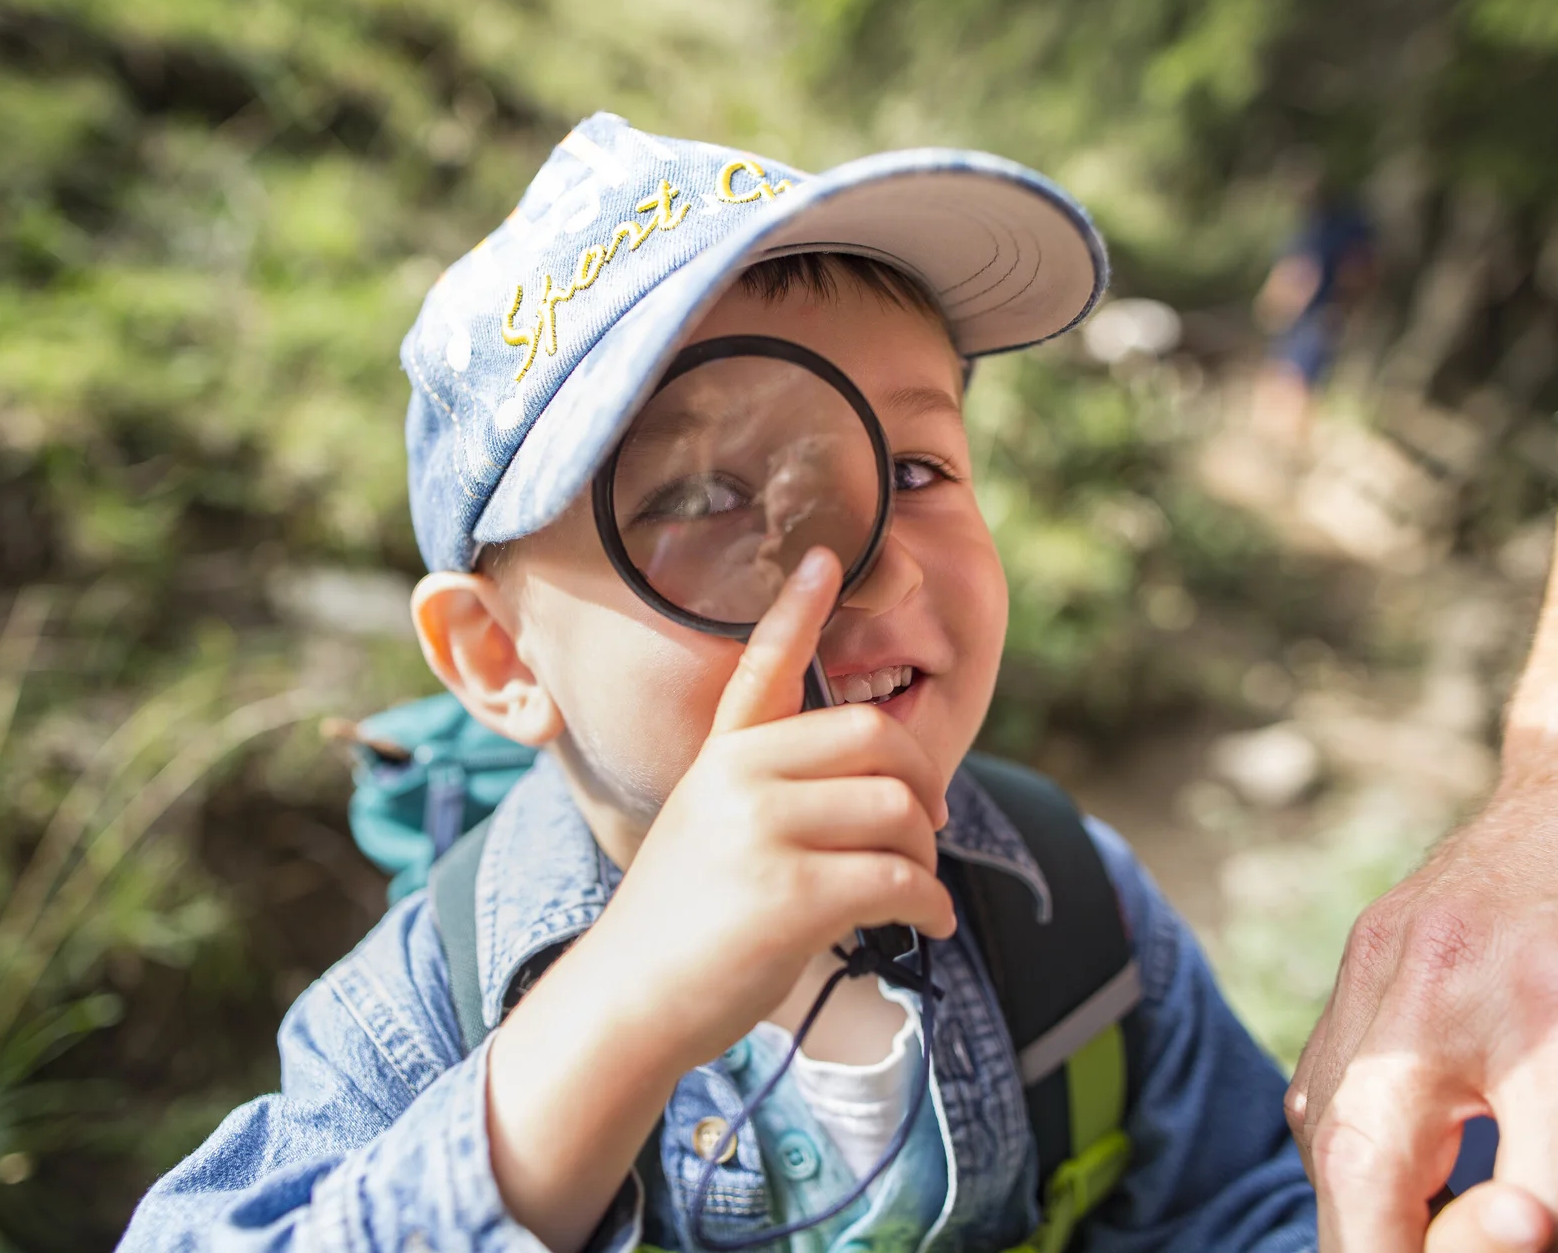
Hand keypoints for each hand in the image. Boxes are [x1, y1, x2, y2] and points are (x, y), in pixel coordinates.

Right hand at [583, 544, 955, 1070]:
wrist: (628, 1000)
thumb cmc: (681, 922)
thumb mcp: (704, 827)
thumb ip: (768, 792)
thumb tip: (885, 793)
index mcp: (721, 755)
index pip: (765, 664)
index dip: (800, 609)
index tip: (828, 558)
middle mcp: (738, 777)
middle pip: (877, 739)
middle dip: (924, 787)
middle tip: (926, 827)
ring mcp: (761, 831)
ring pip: (898, 811)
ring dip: (925, 857)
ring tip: (915, 889)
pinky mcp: (788, 894)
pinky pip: (898, 878)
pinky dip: (930, 904)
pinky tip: (926, 923)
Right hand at [1290, 741, 1557, 1251]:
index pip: (1548, 1212)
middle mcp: (1450, 990)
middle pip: (1369, 1170)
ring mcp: (1381, 972)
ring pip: (1330, 1140)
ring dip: (1369, 1216)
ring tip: (1427, 1231)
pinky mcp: (1351, 970)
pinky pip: (1327, 1098)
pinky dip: (1363, 1159)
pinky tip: (1414, 1170)